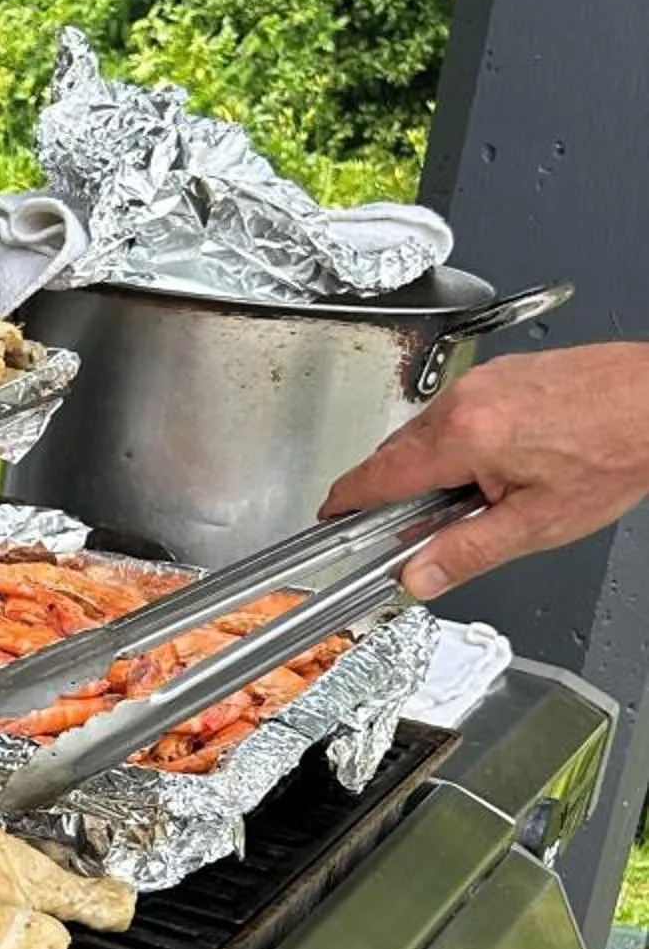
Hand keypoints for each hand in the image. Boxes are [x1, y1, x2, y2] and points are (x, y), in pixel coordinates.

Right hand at [319, 344, 648, 597]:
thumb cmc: (617, 451)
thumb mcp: (539, 523)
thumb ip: (468, 553)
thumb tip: (419, 577)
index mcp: (464, 437)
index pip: (378, 475)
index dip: (346, 500)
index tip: (330, 516)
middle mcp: (466, 399)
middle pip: (398, 452)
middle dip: (395, 492)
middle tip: (416, 531)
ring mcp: (486, 379)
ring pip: (429, 431)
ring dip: (432, 467)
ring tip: (475, 500)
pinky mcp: (507, 371)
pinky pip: (459, 411)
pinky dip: (460, 442)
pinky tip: (498, 467)